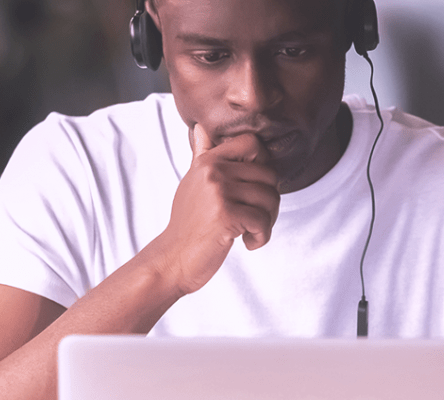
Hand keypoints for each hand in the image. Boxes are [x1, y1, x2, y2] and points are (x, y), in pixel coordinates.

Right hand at [157, 124, 279, 294]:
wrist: (173, 258)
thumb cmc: (188, 224)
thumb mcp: (192, 183)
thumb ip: (201, 156)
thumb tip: (201, 128)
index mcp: (207, 161)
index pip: (252, 143)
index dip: (264, 164)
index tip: (254, 187)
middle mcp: (212, 171)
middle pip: (269, 175)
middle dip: (270, 201)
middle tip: (255, 218)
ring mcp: (218, 192)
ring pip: (270, 198)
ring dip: (267, 221)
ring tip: (250, 231)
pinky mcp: (225, 215)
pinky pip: (263, 220)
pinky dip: (261, 237)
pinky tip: (247, 242)